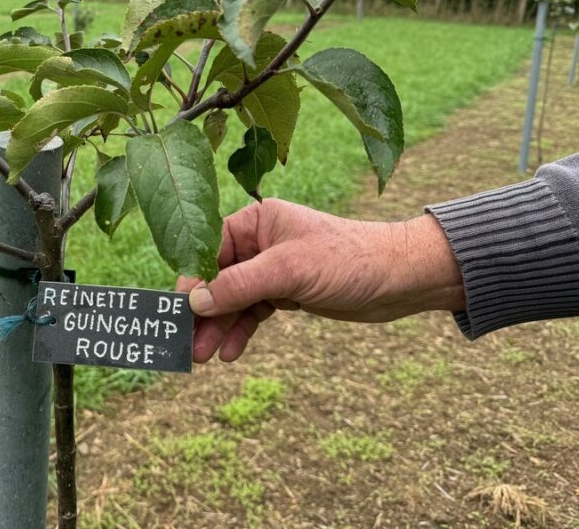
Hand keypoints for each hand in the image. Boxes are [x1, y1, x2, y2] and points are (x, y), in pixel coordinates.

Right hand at [177, 199, 464, 362]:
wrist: (400, 280)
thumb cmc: (349, 260)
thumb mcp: (289, 270)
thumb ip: (240, 284)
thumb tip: (196, 301)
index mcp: (257, 220)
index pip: (210, 248)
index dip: (192, 279)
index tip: (178, 310)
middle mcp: (260, 241)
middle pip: (218, 277)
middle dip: (204, 311)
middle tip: (186, 344)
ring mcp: (273, 268)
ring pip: (234, 299)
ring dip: (219, 327)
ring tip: (203, 357)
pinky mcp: (287, 291)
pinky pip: (253, 311)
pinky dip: (241, 330)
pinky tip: (230, 353)